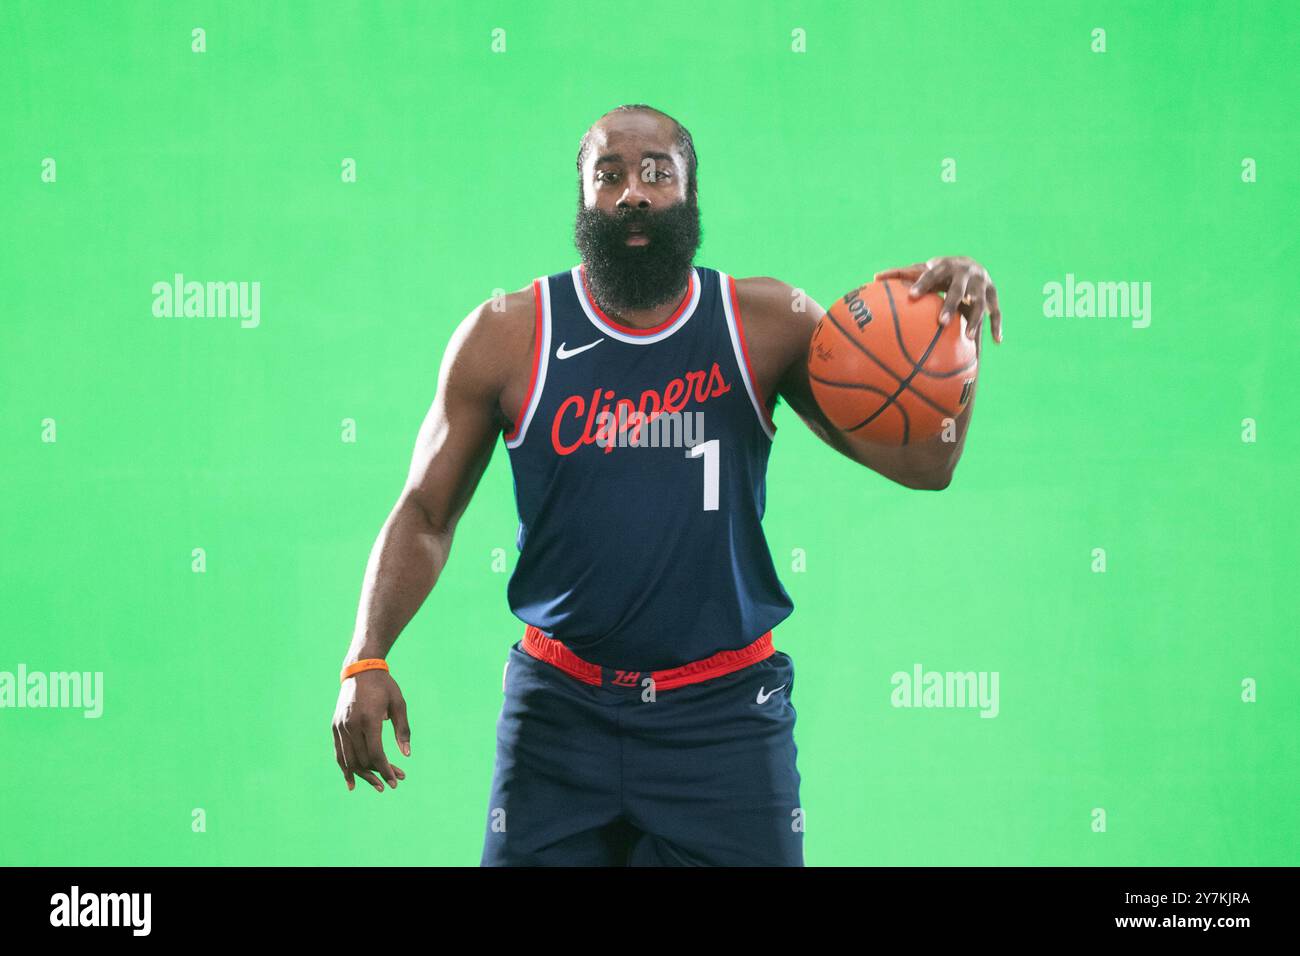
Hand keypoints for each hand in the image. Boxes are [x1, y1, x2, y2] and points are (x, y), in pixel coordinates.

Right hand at [332, 668, 410, 792]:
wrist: (360, 670)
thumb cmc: (384, 686)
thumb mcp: (399, 704)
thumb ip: (403, 730)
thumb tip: (406, 755)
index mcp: (369, 719)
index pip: (376, 753)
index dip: (386, 770)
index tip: (395, 780)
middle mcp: (352, 725)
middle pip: (363, 759)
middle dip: (379, 773)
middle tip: (393, 783)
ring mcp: (341, 726)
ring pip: (349, 760)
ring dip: (363, 775)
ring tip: (377, 786)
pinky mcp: (335, 726)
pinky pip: (339, 753)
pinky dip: (345, 769)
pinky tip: (352, 783)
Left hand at [874, 256, 1002, 346]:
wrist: (970, 264)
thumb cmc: (938, 272)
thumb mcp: (922, 270)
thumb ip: (901, 274)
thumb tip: (874, 277)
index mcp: (945, 267)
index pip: (931, 275)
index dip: (922, 284)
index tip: (911, 296)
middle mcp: (965, 275)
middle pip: (958, 291)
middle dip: (951, 305)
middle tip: (941, 323)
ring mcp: (982, 285)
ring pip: (980, 304)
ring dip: (975, 319)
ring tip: (968, 337)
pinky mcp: (993, 296)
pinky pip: (997, 312)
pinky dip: (997, 325)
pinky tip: (997, 341)